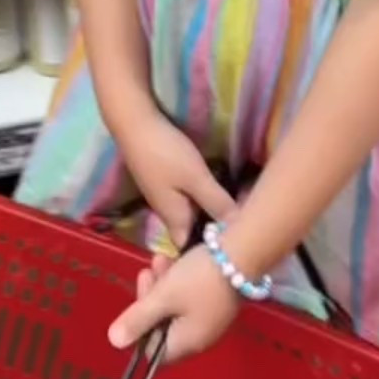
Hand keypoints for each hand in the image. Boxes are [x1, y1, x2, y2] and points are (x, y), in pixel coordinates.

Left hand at [108, 246, 239, 362]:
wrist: (244, 253)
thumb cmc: (199, 278)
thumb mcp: (164, 296)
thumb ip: (137, 318)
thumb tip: (113, 342)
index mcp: (185, 344)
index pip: (152, 351)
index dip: (139, 329)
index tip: (136, 301)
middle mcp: (199, 338)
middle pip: (162, 326)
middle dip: (150, 298)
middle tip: (147, 270)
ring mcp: (211, 320)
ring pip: (176, 308)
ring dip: (163, 285)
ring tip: (159, 258)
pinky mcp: (218, 301)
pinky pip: (191, 298)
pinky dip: (179, 282)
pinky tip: (175, 260)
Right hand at [117, 103, 234, 246]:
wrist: (135, 125)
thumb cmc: (165, 155)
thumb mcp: (196, 179)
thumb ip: (217, 203)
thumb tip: (241, 229)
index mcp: (175, 220)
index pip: (192, 249)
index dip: (209, 252)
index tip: (236, 247)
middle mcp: (168, 214)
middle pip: (191, 233)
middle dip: (212, 233)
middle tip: (243, 227)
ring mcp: (165, 198)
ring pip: (190, 215)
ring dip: (209, 215)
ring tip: (236, 210)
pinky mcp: (165, 183)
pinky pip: (187, 200)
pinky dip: (202, 200)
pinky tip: (217, 191)